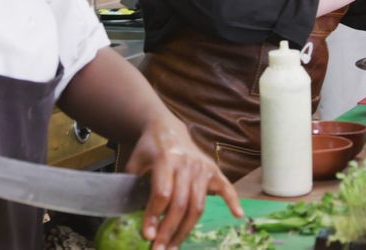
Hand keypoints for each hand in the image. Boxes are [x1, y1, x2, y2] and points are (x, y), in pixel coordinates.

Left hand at [125, 119, 242, 249]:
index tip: (147, 235)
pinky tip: (237, 215)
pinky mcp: (213, 171)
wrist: (167, 128)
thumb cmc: (149, 148)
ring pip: (197, 205)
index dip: (154, 216)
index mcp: (166, 159)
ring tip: (173, 247)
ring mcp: (203, 168)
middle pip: (181, 204)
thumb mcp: (135, 162)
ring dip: (185, 230)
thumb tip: (128, 217)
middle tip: (158, 249)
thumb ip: (133, 186)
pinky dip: (233, 201)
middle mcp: (187, 164)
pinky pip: (226, 188)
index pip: (162, 193)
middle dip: (168, 230)